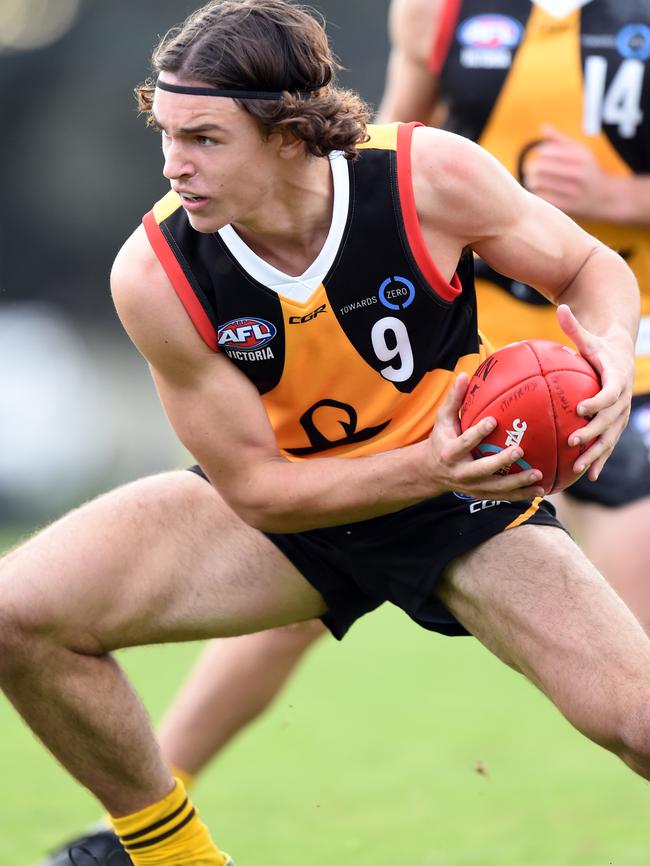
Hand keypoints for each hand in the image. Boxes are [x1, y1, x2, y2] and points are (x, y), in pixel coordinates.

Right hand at [427, 373, 544, 499]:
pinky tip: (541, 488)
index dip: (477, 433)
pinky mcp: (481, 495)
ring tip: (538, 474)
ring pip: (495, 487)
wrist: (431, 471)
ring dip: (517, 483)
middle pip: (481, 469)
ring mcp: (471, 487)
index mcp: (450, 452)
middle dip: (500, 462)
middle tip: (519, 450)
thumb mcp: (443, 420)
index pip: (464, 443)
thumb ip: (454, 400)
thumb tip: (464, 375)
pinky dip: (521, 494)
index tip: (493, 420)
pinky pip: (503, 496)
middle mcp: (460, 472)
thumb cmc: (441, 438)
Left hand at [522, 125, 614, 220]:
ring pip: (539, 182)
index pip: (548, 151)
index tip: (540, 156)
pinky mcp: (567, 206)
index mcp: (581, 156)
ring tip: (532, 180)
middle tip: (531, 170)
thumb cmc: (588, 170)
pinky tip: (539, 192)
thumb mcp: (580, 151)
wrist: (605, 197)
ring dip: (531, 181)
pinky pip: (542, 198)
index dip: (540, 153)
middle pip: (540, 166)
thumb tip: (542, 126)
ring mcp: (573, 191)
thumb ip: (560, 139)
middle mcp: (579, 173)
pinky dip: (536, 193)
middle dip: (532, 167)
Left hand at [557, 304, 633, 480]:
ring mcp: (620, 415)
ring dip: (595, 453)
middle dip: (592, 432)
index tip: (581, 409)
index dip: (598, 402)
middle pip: (610, 420)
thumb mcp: (588, 337)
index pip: (610, 392)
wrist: (622, 357)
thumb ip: (574, 327)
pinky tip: (587, 476)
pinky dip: (599, 460)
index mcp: (616, 378)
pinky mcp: (615, 425)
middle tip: (572, 441)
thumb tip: (561, 307)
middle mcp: (622, 400)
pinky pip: (608, 445)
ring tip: (578, 467)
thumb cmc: (599, 347)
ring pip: (610, 437)